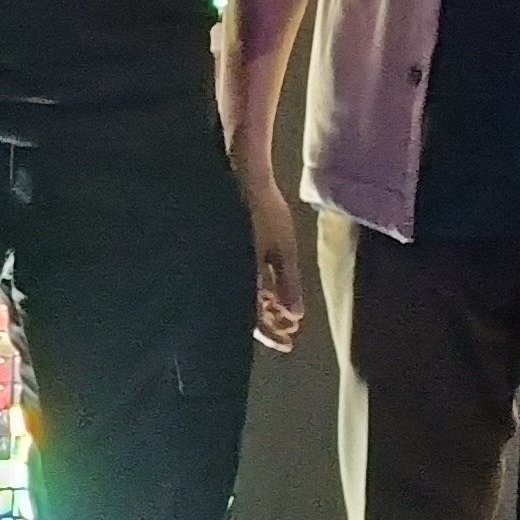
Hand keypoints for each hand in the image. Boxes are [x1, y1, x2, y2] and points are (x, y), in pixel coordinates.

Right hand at [243, 174, 307, 353]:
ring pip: (241, 297)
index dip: (269, 332)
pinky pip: (237, 281)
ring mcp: (225, 264)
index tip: (287, 342)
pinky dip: (253, 291)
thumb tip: (294, 317)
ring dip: (262, 308)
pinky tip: (266, 293)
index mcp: (241, 276)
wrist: (239, 177)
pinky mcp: (225, 253)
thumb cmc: (263, 211)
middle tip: (288, 333)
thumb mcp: (282, 248)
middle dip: (267, 324)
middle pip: (245, 310)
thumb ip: (288, 283)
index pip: (252, 316)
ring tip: (282, 315)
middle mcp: (228, 274)